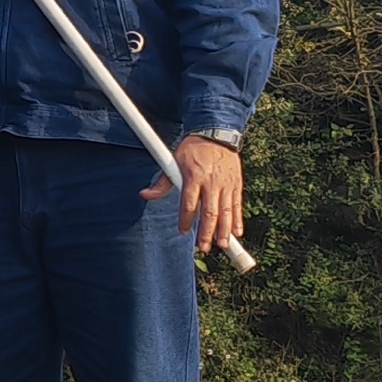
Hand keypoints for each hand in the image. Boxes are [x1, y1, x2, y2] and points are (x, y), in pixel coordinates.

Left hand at [145, 134, 243, 257]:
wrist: (216, 133)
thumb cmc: (192, 149)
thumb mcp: (173, 161)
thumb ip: (162, 182)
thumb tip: (144, 195)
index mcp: (194, 177)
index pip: (189, 203)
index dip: (186, 219)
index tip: (183, 231)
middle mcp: (211, 182)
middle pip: (210, 212)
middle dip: (207, 232)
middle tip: (203, 247)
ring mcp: (226, 184)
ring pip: (226, 211)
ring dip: (224, 230)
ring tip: (222, 246)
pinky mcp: (236, 184)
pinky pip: (238, 205)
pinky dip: (238, 219)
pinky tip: (236, 233)